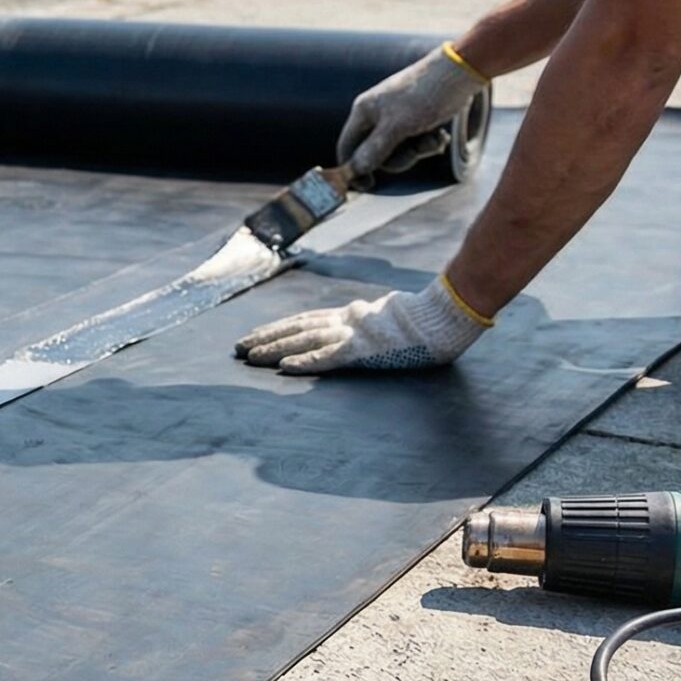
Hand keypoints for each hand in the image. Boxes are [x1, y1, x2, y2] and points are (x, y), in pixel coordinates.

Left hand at [234, 277, 492, 373]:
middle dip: (266, 337)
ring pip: (305, 339)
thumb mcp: (385, 316)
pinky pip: (329, 356)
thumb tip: (356, 315)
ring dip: (275, 348)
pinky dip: (305, 360)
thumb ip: (366, 319)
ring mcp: (353, 333)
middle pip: (297, 327)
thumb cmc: (422, 319)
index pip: (306, 319)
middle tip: (238, 347)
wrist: (442, 315)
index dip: (279, 327)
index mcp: (351, 314)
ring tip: (249, 356)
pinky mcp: (364, 349)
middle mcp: (346, 320)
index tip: (256, 334)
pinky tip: (284, 367)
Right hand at [339, 45, 486, 177]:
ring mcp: (398, 117)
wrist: (461, 72)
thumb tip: (355, 170)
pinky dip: (429, 142)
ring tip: (434, 137)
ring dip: (419, 150)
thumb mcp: (398, 126)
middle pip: (376, 153)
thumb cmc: (425, 94)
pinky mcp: (417, 119)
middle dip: (400, 157)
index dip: (354, 168)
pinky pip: (415, 142)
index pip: (347, 147)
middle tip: (416, 151)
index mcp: (364, 111)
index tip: (369, 185)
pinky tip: (440, 135)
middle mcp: (377, 115)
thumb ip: (374, 150)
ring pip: (399, 149)